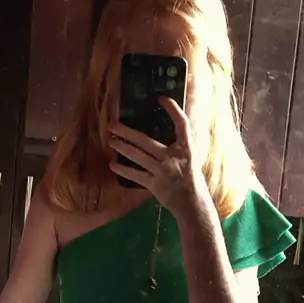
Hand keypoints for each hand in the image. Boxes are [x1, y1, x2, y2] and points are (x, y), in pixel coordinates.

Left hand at [108, 96, 205, 214]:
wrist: (192, 204)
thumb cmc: (192, 181)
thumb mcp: (190, 160)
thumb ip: (179, 147)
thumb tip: (167, 134)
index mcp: (186, 149)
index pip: (182, 124)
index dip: (174, 110)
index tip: (162, 99)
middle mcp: (173, 157)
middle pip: (146, 141)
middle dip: (127, 132)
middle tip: (112, 125)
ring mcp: (162, 171)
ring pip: (137, 156)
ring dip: (122, 148)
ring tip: (111, 141)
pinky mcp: (154, 184)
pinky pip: (135, 175)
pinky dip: (123, 170)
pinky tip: (112, 165)